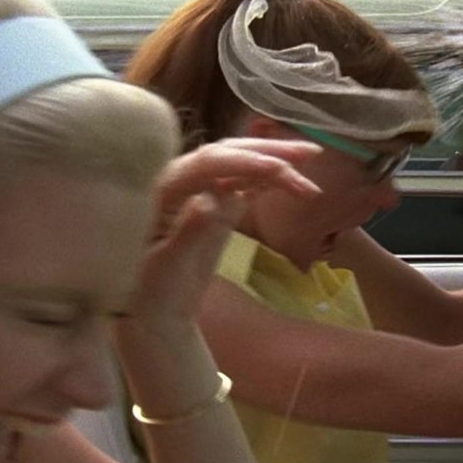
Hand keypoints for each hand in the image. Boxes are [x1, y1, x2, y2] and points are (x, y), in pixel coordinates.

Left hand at [124, 138, 321, 320]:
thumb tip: (211, 199)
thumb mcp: (167, 265)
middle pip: (228, 154)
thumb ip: (189, 231)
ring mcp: (201, 190)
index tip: (279, 169)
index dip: (245, 161)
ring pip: (240, 165)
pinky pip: (244, 183)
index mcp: (165, 187)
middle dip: (269, 151)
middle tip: (311, 153)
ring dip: (275, 161)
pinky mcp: (217, 204)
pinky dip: (268, 180)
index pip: (208, 163)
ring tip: (311, 159)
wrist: (155, 311)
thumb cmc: (151, 289)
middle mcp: (182, 179)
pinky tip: (291, 179)